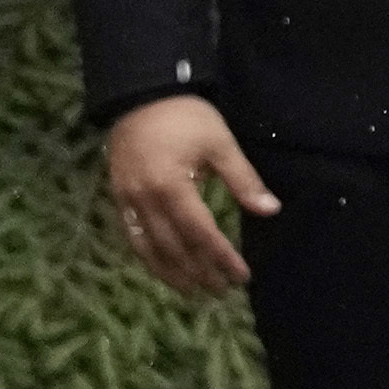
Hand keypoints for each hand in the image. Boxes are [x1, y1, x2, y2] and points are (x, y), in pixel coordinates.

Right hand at [99, 94, 276, 297]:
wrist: (140, 95)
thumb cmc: (185, 117)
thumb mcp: (220, 143)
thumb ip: (243, 180)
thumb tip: (270, 210)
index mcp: (172, 186)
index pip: (200, 233)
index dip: (221, 257)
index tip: (240, 276)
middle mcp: (145, 199)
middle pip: (174, 247)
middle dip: (198, 272)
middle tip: (221, 291)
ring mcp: (128, 200)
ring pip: (148, 248)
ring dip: (171, 273)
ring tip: (193, 293)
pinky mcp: (118, 197)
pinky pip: (132, 236)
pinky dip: (148, 257)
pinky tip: (163, 269)